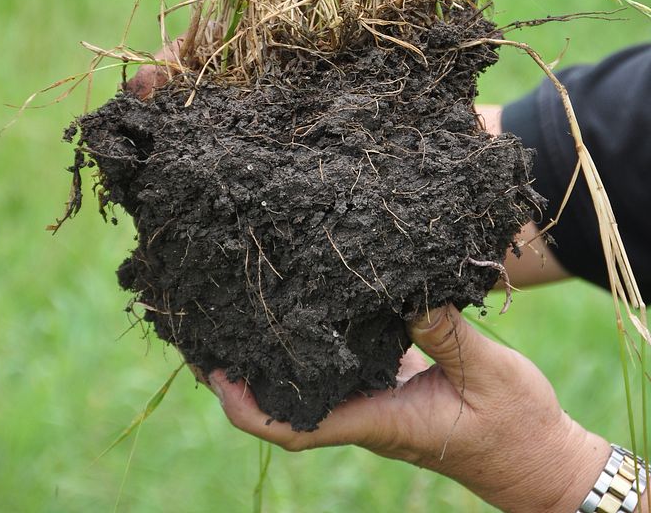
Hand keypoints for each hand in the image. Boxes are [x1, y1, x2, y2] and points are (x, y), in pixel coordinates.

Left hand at [201, 306, 608, 512]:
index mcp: (382, 420)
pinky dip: (315, 345)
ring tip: (244, 308)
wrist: (541, 459)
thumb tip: (405, 291)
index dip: (249, 405)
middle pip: (288, 406)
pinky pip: (342, 369)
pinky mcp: (396, 388)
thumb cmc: (517, 425)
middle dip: (245, 374)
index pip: (297, 426)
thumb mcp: (488, 373)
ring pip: (311, 385)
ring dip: (275, 357)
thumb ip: (446, 334)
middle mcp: (370, 414)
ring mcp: (380, 402)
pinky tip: (311, 309)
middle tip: (210, 325)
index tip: (214, 373)